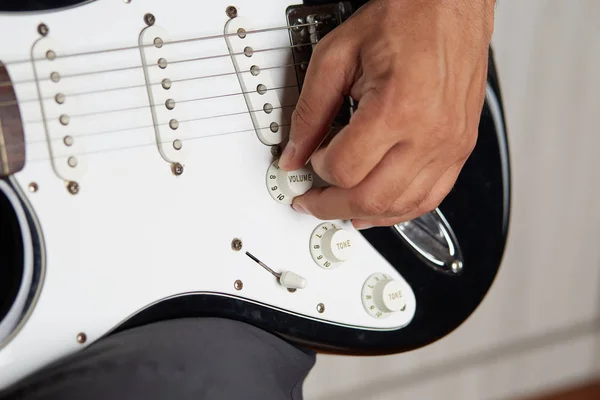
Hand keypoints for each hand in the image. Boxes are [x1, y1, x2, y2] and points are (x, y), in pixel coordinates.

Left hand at [278, 0, 495, 228]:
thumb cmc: (406, 18)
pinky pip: (431, 197)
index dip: (317, 168)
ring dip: (364, 214)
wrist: (452, 4)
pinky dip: (401, 210)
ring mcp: (450, 144)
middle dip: (331, 207)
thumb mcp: (338, 54)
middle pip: (371, 199)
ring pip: (402, 207)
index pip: (344, 169)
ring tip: (340, 207)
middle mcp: (429, 133)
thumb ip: (310, 109)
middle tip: (311, 201)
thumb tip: (295, 152)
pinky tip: (381, 208)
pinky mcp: (460, 147)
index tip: (310, 157)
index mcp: (397, 107)